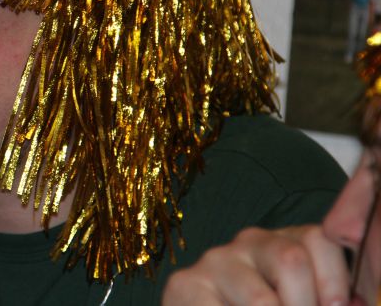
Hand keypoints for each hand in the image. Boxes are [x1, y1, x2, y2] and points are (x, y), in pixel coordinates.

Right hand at [162, 225, 349, 305]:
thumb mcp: (293, 300)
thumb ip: (321, 298)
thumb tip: (352, 305)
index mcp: (282, 244)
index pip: (319, 239)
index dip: (335, 281)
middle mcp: (246, 242)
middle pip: (291, 260)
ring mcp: (213, 261)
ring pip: (262, 300)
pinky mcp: (184, 284)